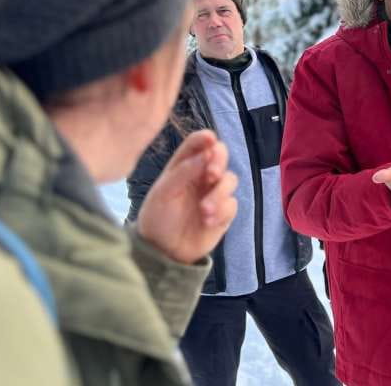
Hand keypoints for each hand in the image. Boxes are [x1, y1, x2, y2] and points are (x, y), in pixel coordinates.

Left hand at [136, 130, 237, 263]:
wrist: (162, 250)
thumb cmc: (158, 216)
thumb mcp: (164, 192)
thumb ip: (184, 171)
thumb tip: (207, 153)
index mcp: (184, 165)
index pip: (198, 143)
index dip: (205, 138)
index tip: (209, 140)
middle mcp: (202, 175)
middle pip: (220, 156)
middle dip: (219, 161)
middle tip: (211, 174)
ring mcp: (214, 193)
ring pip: (230, 180)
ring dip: (219, 192)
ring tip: (204, 210)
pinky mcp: (224, 212)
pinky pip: (232, 204)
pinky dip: (222, 211)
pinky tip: (207, 221)